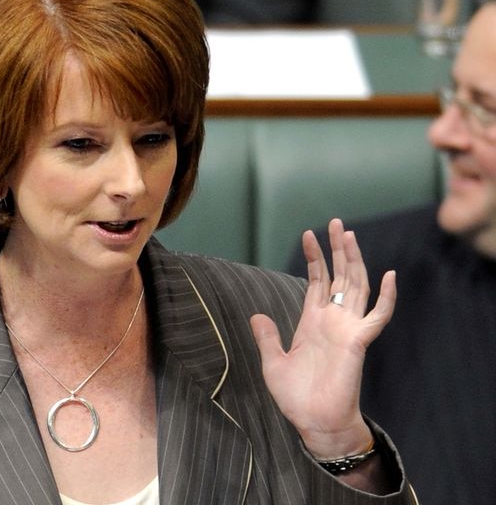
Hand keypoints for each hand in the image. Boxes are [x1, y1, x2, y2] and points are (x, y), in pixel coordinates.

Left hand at [249, 219, 395, 458]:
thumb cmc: (296, 397)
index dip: (315, 258)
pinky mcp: (358, 341)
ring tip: (349, 234)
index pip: (316, 281)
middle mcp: (332, 321)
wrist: (314, 422)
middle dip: (337, 249)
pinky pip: (378, 315)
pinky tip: (388, 275)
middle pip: (339, 276)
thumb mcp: (273, 362)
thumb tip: (257, 315)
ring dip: (354, 260)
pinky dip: (387, 296)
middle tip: (335, 222)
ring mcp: (347, 329)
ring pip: (356, 286)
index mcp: (312, 322)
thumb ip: (267, 337)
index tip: (308, 234)